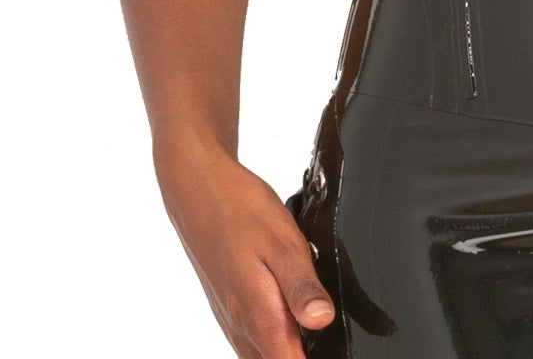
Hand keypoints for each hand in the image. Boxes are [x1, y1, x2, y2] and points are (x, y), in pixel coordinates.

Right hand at [160, 148, 336, 357]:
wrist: (198, 190)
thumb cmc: (240, 211)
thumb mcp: (283, 242)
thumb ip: (302, 287)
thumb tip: (322, 321)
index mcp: (261, 318)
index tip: (334, 345)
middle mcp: (243, 329)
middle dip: (305, 352)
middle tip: (327, 328)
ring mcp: (233, 322)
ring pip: (265, 354)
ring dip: (291, 344)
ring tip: (312, 316)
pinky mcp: (229, 311)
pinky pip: (255, 339)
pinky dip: (276, 334)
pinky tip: (291, 308)